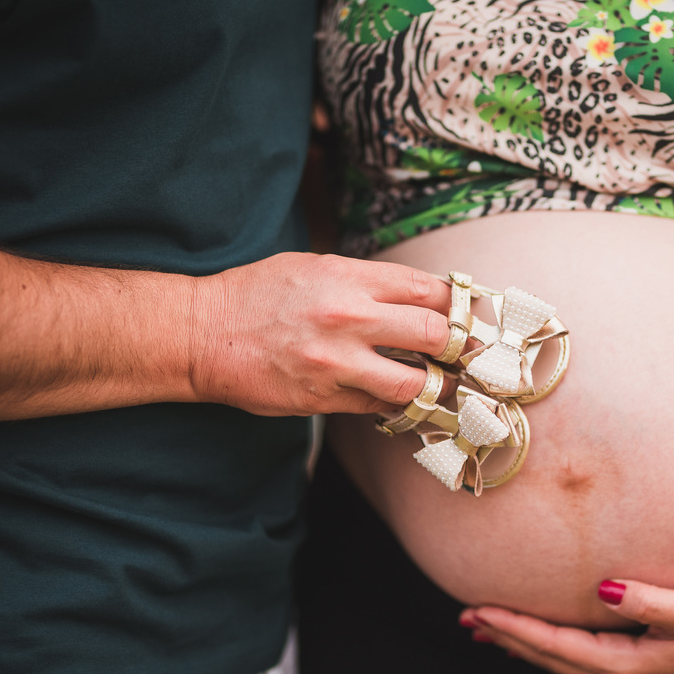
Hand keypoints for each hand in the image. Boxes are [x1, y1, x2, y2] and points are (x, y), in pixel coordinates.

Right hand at [189, 252, 451, 415]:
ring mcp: (337, 363)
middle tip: (469, 356)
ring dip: (437, 387)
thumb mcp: (315, 267)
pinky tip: (405, 400)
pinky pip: (379, 407)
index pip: (429, 291)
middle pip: (435, 335)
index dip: (459, 308)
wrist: (203, 333)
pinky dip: (397, 404)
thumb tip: (420, 298)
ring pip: (415, 383)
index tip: (469, 318)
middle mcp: (349, 318)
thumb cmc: (258, 295)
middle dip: (460, 348)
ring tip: (446, 387)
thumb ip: (368, 282)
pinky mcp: (324, 398)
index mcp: (349, 278)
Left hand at [460, 580, 673, 673]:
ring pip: (559, 661)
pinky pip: (576, 660)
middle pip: (548, 657)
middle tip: (466, 616)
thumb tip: (606, 588)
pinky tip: (538, 638)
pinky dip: (548, 648)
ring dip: (522, 643)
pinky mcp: (633, 671)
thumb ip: (651, 601)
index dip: (516, 627)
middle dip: (507, 636)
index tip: (480, 609)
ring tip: (487, 627)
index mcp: (626, 666)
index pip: (556, 646)